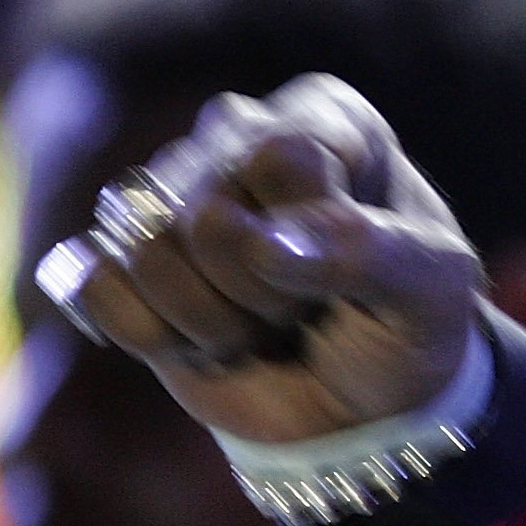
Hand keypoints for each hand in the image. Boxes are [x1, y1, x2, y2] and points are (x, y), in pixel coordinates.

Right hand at [39, 74, 484, 444]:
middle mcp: (238, 137)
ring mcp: (170, 194)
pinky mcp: (118, 255)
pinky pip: (94, 286)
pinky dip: (156, 337)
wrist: (361, 406)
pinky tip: (203, 340)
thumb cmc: (406, 327)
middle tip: (306, 310)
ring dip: (213, 320)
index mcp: (326, 118)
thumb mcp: (431, 292)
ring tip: (263, 325)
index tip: (357, 269)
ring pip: (146, 249)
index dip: (311, 238)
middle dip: (262, 292)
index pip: (280, 155)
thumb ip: (369, 254)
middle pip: (204, 210)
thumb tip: (268, 242)